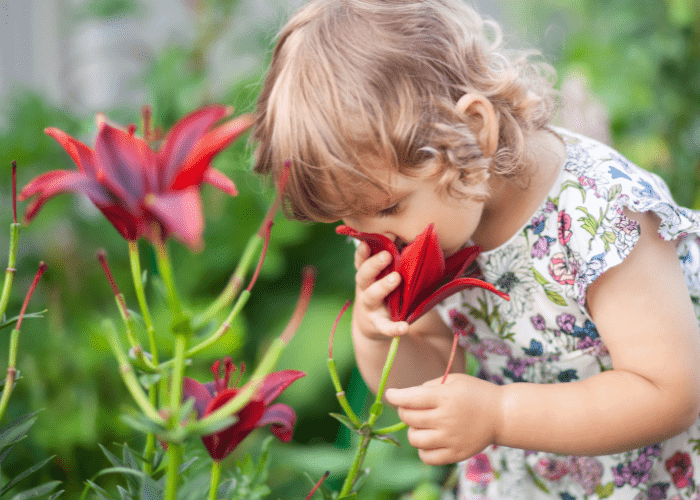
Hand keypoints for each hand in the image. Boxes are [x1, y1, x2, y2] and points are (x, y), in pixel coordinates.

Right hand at [352, 242, 408, 339]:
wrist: (370, 324)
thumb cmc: (382, 293)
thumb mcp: (381, 277)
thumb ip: (392, 262)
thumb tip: (410, 239)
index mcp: (367, 275)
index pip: (361, 260)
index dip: (362, 251)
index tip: (367, 242)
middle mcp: (365, 289)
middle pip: (363, 275)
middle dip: (373, 264)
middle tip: (387, 255)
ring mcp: (370, 307)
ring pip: (371, 295)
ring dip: (382, 287)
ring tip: (396, 278)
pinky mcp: (378, 325)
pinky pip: (385, 327)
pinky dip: (393, 328)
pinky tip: (404, 327)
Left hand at [385, 373, 501, 464]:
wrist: (502, 415)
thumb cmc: (476, 393)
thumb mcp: (454, 380)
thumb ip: (429, 386)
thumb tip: (407, 397)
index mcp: (445, 397)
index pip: (409, 398)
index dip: (395, 396)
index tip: (390, 394)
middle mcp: (446, 419)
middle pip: (409, 418)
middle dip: (405, 411)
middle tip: (412, 407)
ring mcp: (451, 439)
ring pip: (414, 438)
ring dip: (413, 430)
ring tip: (423, 424)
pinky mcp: (456, 454)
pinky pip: (426, 457)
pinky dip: (422, 449)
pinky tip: (429, 439)